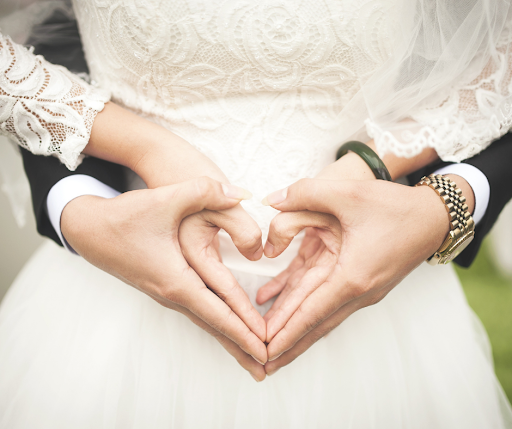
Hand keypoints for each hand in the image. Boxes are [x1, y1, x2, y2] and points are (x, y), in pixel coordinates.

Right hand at [86, 102, 266, 353]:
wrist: (88, 229)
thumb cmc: (125, 217)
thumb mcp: (166, 198)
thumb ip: (206, 191)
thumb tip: (242, 193)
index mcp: (176, 279)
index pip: (218, 312)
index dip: (245, 330)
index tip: (266, 349)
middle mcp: (172, 294)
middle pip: (214, 327)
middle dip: (242, 347)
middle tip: (268, 368)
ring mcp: (167, 294)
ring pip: (207, 322)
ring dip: (231, 339)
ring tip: (252, 357)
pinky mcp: (166, 287)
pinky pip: (199, 312)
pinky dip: (217, 324)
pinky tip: (227, 328)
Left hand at [256, 177, 458, 374]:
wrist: (434, 217)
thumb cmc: (395, 207)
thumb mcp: (347, 193)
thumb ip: (304, 193)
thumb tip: (270, 201)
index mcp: (352, 276)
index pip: (310, 313)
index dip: (285, 333)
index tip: (265, 353)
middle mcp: (357, 291)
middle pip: (314, 324)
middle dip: (287, 344)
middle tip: (261, 364)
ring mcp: (361, 290)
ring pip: (320, 315)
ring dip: (295, 330)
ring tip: (271, 346)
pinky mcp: (361, 282)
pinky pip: (327, 298)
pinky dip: (304, 305)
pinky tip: (279, 300)